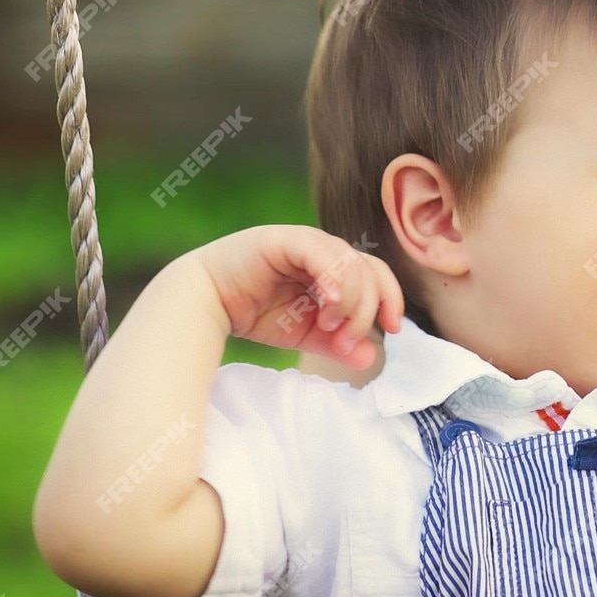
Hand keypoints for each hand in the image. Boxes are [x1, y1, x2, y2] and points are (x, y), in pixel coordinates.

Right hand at [193, 225, 403, 367]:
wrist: (204, 302)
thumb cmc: (253, 312)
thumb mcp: (303, 334)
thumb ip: (336, 344)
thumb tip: (371, 357)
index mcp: (333, 269)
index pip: (376, 276)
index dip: (390, 300)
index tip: (392, 329)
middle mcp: (324, 250)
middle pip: (370, 271)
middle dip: (366, 310)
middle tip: (345, 340)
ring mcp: (306, 241)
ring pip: (351, 264)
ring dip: (349, 301)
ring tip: (326, 326)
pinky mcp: (287, 239)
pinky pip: (323, 254)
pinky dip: (334, 279)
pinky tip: (328, 303)